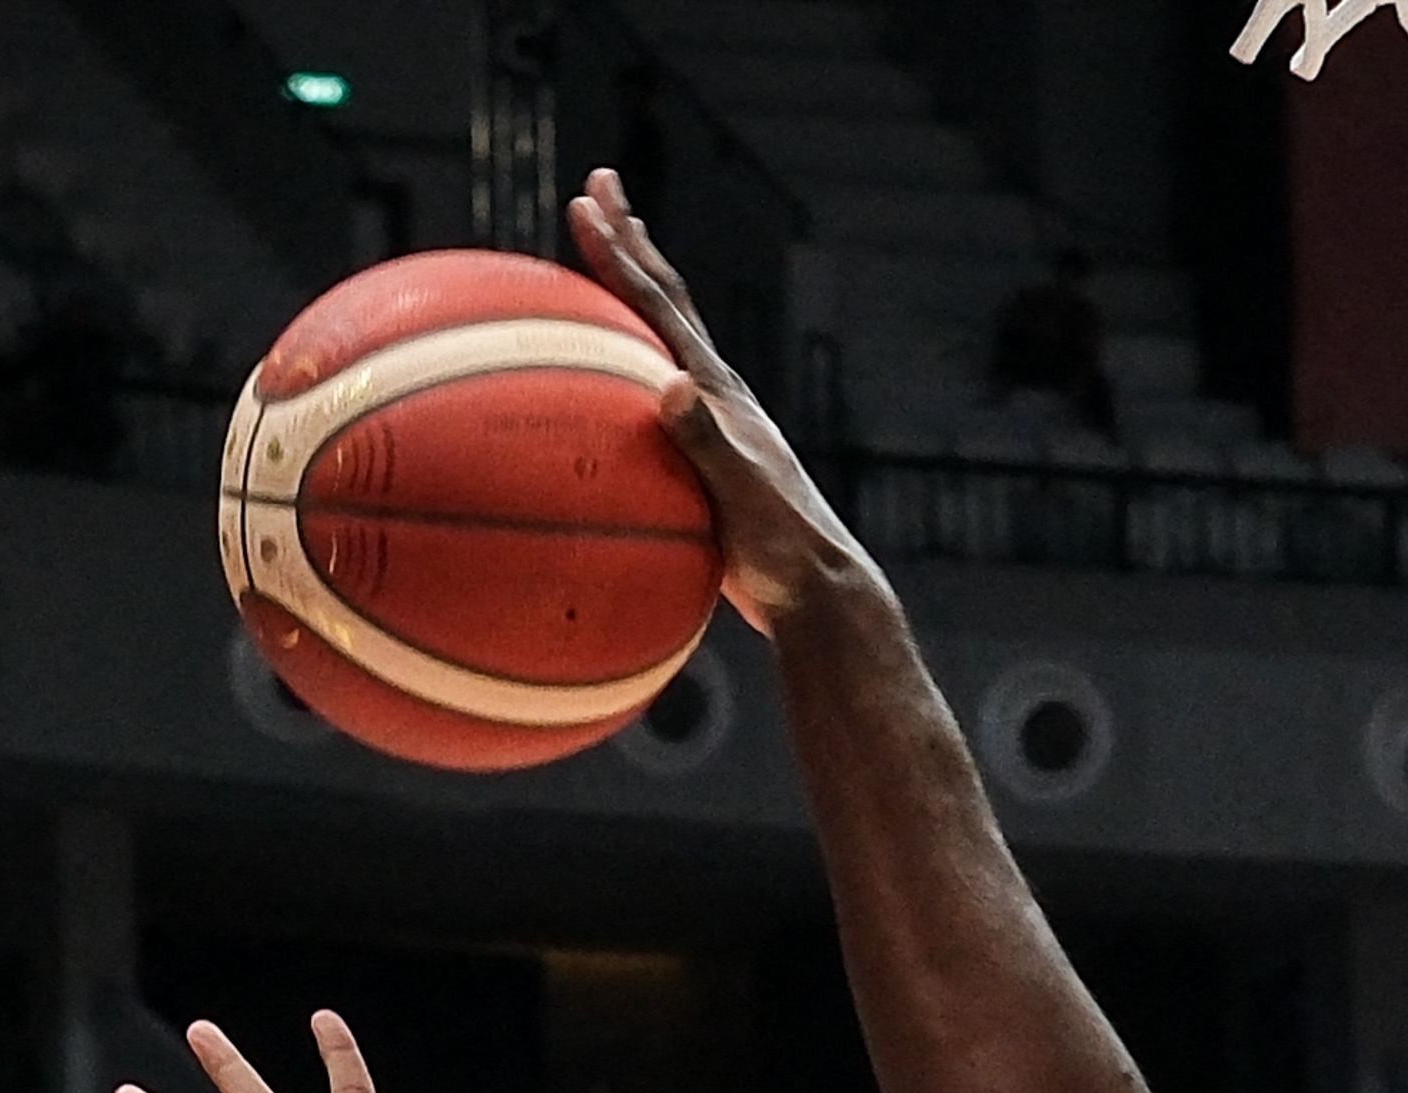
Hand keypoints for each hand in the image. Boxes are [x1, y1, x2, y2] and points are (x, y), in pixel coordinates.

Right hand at [568, 169, 867, 634]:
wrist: (819, 592)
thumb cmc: (781, 551)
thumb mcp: (739, 496)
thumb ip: (704, 442)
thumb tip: (671, 384)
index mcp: (719, 392)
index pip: (661, 308)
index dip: (622, 254)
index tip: (588, 201)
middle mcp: (718, 394)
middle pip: (668, 300)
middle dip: (631, 239)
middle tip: (599, 185)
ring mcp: (716, 424)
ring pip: (667, 339)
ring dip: (637, 289)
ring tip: (615, 254)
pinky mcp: (709, 459)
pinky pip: (658, 393)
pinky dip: (631, 363)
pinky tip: (618, 376)